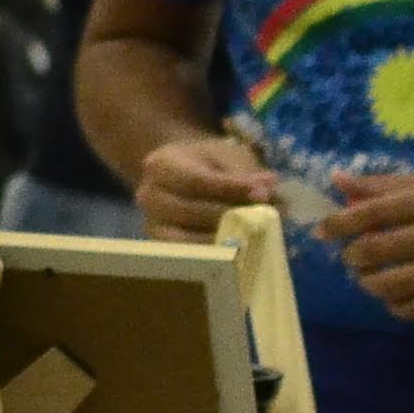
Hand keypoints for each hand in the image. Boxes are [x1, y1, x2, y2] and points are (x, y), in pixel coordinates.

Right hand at [130, 134, 277, 242]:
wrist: (186, 176)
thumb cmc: (208, 164)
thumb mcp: (226, 156)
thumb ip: (244, 173)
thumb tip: (264, 193)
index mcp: (160, 165)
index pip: (196, 181)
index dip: (230, 189)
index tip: (263, 194)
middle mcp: (148, 196)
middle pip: (191, 212)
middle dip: (232, 216)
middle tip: (265, 218)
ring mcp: (152, 225)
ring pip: (188, 239)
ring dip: (225, 239)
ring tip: (254, 235)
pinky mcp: (162, 248)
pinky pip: (189, 256)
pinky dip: (216, 254)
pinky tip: (239, 249)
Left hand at [321, 172, 413, 321]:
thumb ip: (390, 185)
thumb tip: (339, 182)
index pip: (369, 212)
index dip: (337, 224)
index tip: (322, 231)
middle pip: (371, 252)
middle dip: (353, 256)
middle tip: (356, 255)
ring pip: (385, 286)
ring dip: (368, 282)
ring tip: (373, 275)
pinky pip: (410, 310)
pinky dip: (395, 303)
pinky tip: (398, 294)